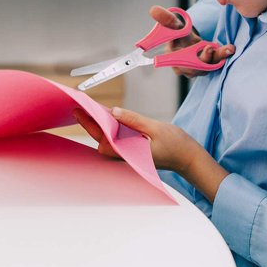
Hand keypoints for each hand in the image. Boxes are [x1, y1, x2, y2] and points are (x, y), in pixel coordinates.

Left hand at [74, 106, 195, 172]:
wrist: (189, 158)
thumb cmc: (176, 145)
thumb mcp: (155, 128)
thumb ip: (133, 120)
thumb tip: (113, 111)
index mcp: (131, 153)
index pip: (104, 141)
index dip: (91, 127)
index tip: (80, 114)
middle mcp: (127, 156)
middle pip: (102, 140)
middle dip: (90, 125)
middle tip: (78, 109)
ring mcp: (129, 153)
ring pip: (108, 139)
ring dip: (99, 126)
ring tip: (87, 110)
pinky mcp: (132, 149)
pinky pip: (117, 138)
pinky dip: (110, 128)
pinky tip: (106, 116)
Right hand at [149, 5, 233, 77]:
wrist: (189, 42)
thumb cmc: (179, 35)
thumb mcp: (173, 26)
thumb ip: (166, 19)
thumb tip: (154, 10)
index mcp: (172, 57)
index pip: (175, 62)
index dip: (180, 60)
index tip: (185, 53)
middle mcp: (184, 66)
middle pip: (192, 68)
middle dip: (201, 59)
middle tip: (208, 48)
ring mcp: (197, 68)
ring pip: (206, 66)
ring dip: (216, 57)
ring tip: (226, 48)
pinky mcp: (209, 65)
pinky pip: (216, 62)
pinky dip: (223, 55)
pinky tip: (230, 48)